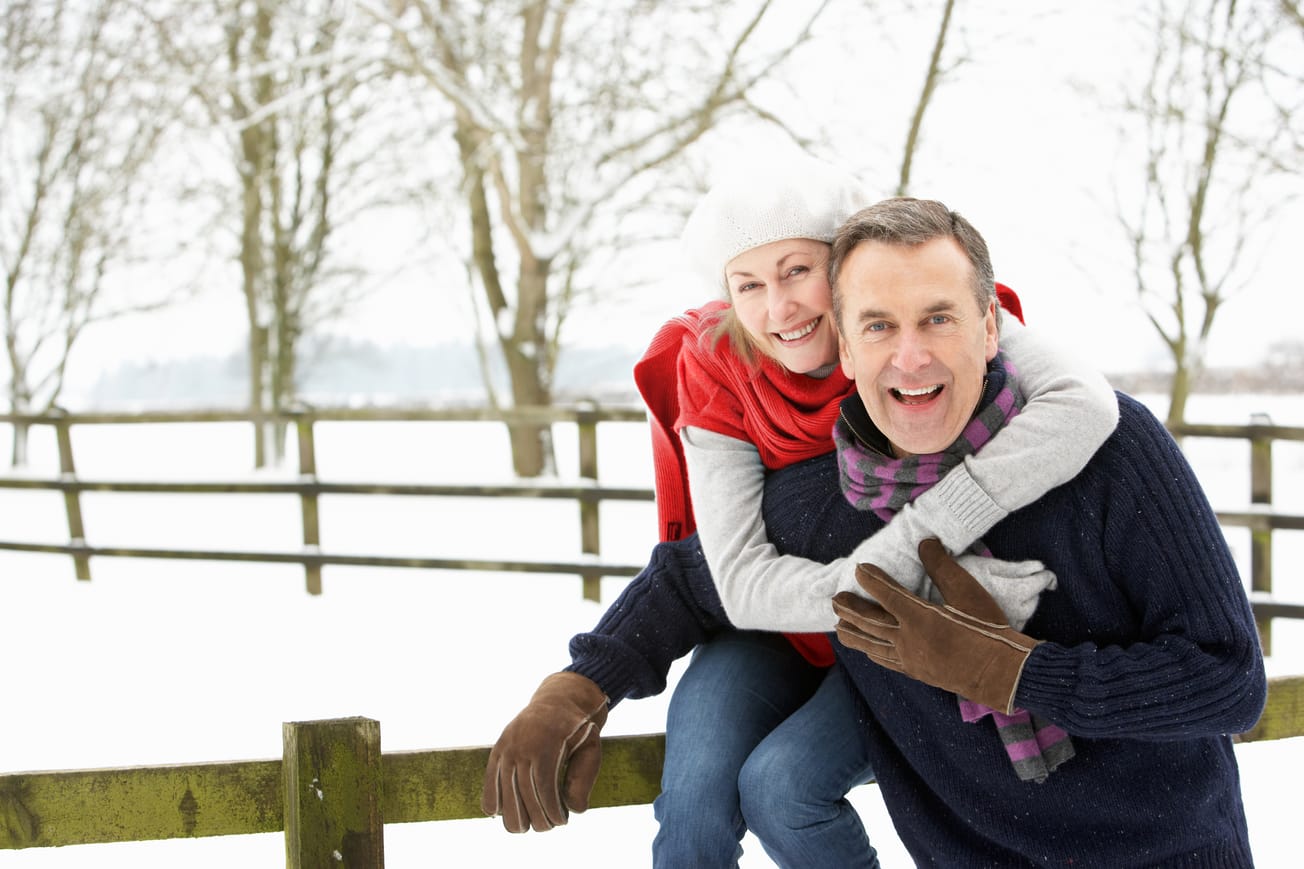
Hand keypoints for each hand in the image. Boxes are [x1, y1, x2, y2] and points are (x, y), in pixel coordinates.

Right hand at [482, 671, 608, 832]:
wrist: (558, 701)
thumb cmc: (578, 730)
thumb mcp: (591, 747)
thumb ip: (585, 777)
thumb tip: (576, 810)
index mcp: (547, 742)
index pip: (544, 787)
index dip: (551, 810)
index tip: (562, 821)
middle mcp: (522, 744)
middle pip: (523, 792)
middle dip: (535, 817)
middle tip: (547, 827)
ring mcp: (507, 746)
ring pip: (504, 789)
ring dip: (513, 815)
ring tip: (524, 828)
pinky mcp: (498, 748)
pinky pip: (490, 778)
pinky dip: (491, 798)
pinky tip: (496, 814)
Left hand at [832, 538, 1039, 713]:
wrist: (1003, 674)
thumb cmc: (988, 629)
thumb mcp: (968, 592)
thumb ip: (942, 566)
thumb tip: (925, 542)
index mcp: (919, 616)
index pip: (885, 593)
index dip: (870, 579)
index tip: (859, 569)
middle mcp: (907, 639)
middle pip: (869, 621)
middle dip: (850, 609)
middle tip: (835, 599)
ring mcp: (910, 658)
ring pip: (872, 644)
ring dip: (854, 633)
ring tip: (838, 627)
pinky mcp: (917, 672)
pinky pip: (886, 661)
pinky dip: (872, 652)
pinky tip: (869, 652)